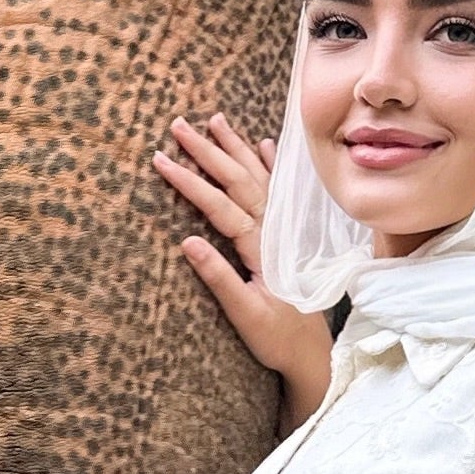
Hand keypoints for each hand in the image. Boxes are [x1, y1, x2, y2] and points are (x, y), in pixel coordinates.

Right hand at [154, 112, 332, 424]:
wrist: (314, 353)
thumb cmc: (277, 338)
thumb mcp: (244, 316)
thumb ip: (219, 277)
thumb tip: (188, 241)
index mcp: (261, 248)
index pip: (220, 205)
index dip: (190, 181)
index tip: (161, 159)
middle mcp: (275, 232)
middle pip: (239, 181)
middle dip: (208, 151)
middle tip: (179, 125)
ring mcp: (284, 231)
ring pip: (258, 178)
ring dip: (237, 148)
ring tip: (216, 121)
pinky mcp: (289, 236)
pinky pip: (280, 191)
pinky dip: (272, 165)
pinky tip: (264, 144)